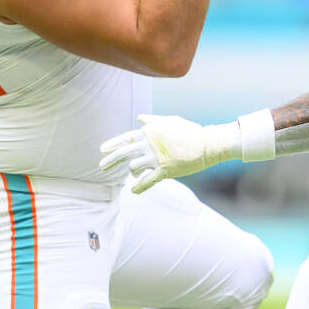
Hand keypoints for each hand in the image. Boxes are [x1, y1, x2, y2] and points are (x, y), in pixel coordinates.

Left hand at [99, 114, 237, 193]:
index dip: (113, 144)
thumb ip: (153, 121)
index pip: (127, 138)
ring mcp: (157, 158)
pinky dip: (139, 187)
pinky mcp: (165, 170)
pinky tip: (132, 191)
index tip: (102, 149)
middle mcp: (150, 144)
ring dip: (132, 172)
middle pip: (124, 152)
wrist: (206, 144)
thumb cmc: (189, 131)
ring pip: (134, 167)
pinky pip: (147, 181)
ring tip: (134, 174)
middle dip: (111, 159)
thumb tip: (140, 117)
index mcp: (150, 131)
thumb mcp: (170, 121)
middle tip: (102, 165)